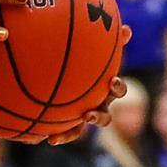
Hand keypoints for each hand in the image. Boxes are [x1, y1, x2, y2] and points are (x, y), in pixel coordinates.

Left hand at [41, 27, 131, 143]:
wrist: (66, 77)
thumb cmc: (87, 60)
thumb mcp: (96, 50)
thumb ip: (108, 41)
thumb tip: (128, 29)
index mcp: (106, 89)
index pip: (118, 90)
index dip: (118, 87)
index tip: (113, 81)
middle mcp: (97, 106)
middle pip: (104, 117)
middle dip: (98, 117)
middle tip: (88, 114)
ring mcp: (82, 117)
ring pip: (79, 130)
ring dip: (69, 134)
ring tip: (55, 137)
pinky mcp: (67, 123)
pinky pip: (60, 131)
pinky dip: (53, 135)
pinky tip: (37, 137)